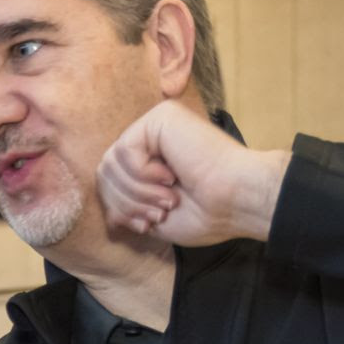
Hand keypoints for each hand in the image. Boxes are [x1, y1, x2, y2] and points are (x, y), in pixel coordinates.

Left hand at [96, 100, 287, 247]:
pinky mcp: (160, 117)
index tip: (148, 225)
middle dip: (126, 203)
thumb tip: (109, 215)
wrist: (237, 200)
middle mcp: (151, 139)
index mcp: (152, 161)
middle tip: (159, 213)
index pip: (111, 182)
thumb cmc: (208, 213)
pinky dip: (143, 174)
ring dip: (137, 192)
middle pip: (105, 173)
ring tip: (168, 199)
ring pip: (110, 163)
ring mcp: (155, 125)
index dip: (121, 209)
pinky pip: (124, 151)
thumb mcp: (157, 219)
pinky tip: (171, 177)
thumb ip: (129, 211)